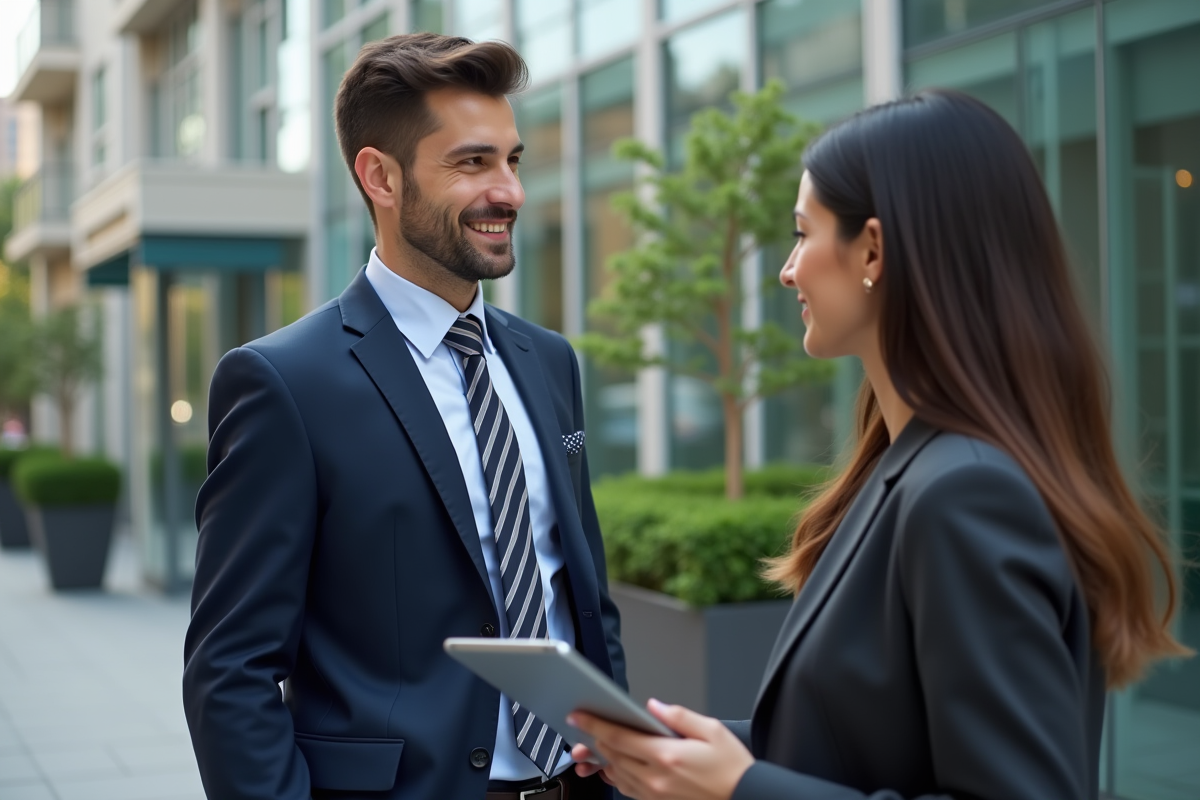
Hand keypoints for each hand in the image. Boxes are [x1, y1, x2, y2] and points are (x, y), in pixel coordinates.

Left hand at [567, 699, 754, 799]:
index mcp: (667, 755)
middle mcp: (656, 778)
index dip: (594, 725)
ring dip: (603, 758)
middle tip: (584, 726)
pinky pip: (628, 789)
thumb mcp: (712, 730)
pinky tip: (616, 766)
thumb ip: (679, 716)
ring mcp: (655, 794)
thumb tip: (654, 707)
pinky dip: (617, 776)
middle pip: (612, 756)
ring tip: (596, 744)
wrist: (745, 798)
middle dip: (595, 739)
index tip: (578, 715)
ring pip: (616, 774)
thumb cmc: (732, 767)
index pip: (619, 737)